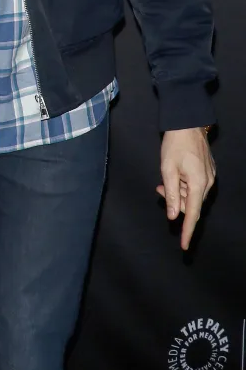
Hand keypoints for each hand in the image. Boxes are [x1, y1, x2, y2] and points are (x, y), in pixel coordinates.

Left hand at [157, 127, 215, 249]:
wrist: (187, 123)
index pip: (192, 214)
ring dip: (177, 191)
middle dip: (175, 202)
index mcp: (198, 185)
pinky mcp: (207, 171)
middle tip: (160, 189)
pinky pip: (194, 185)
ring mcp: (209, 176)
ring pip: (191, 194)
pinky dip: (183, 185)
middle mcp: (207, 183)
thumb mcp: (167, 170)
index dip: (187, 231)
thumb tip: (172, 215)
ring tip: (164, 180)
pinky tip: (174, 175)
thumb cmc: (175, 144)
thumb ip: (171, 194)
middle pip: (190, 204)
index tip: (184, 246)